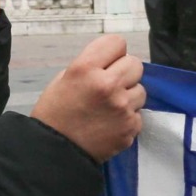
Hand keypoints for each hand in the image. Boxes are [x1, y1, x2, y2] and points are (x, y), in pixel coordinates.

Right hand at [33, 35, 144, 161]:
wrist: (56, 153)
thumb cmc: (55, 114)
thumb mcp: (63, 79)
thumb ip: (90, 67)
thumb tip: (112, 63)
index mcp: (86, 68)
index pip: (117, 42)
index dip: (111, 52)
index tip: (106, 63)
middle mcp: (108, 84)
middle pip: (135, 63)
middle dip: (123, 72)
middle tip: (110, 85)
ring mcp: (123, 107)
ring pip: (140, 89)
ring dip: (128, 95)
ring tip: (110, 107)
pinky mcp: (131, 127)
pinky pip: (138, 113)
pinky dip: (128, 117)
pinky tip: (111, 123)